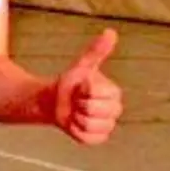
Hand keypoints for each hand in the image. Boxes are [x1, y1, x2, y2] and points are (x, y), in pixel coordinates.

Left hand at [51, 29, 123, 144]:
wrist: (55, 102)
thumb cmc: (70, 82)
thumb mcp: (81, 66)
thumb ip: (96, 51)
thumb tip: (110, 32)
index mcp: (114, 93)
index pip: (97, 94)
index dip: (83, 91)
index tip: (80, 87)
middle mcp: (115, 110)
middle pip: (95, 111)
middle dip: (79, 104)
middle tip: (76, 101)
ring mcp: (107, 126)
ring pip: (90, 125)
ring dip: (76, 118)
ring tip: (75, 111)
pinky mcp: (96, 138)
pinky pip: (87, 138)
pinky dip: (75, 131)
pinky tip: (74, 123)